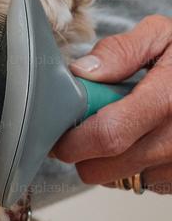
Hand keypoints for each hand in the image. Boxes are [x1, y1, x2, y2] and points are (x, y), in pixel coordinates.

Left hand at [53, 15, 171, 193]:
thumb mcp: (163, 36)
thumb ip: (121, 51)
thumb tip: (82, 73)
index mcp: (168, 99)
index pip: (106, 135)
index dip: (72, 139)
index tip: (59, 131)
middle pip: (102, 168)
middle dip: (81, 152)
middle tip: (85, 126)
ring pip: (117, 180)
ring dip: (107, 160)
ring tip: (123, 127)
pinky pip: (142, 184)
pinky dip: (132, 167)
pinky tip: (144, 140)